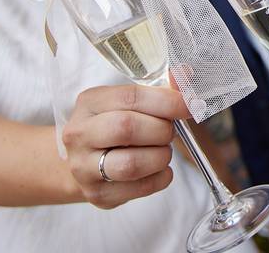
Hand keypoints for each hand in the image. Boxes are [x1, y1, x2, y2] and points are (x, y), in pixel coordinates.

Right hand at [62, 84, 190, 208]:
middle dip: (161, 130)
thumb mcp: (130, 101)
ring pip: (131, 164)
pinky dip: (160, 177)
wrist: (84, 161)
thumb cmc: (113, 125)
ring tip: (163, 150)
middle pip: (127, 128)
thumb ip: (160, 88)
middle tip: (169, 132)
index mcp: (90, 102)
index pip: (131, 97)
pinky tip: (159, 168)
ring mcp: (84, 167)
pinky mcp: (97, 194)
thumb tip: (186, 75)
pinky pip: (140, 188)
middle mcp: (80, 134)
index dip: (166, 101)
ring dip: (160, 156)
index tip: (188, 106)